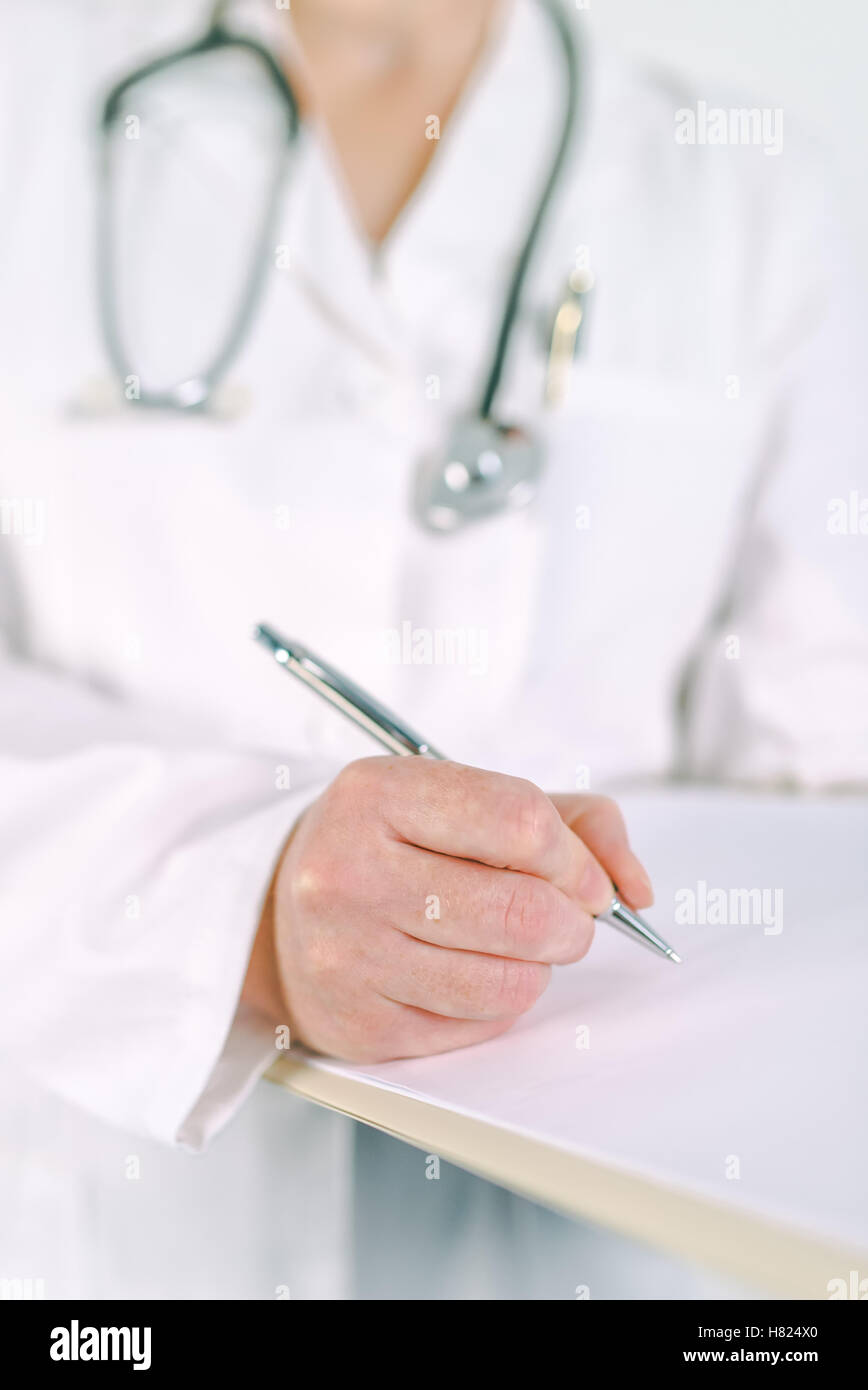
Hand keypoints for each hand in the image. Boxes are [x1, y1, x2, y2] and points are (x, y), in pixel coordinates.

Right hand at [247, 759, 652, 1060]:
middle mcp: (349, 872)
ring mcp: (347, 955)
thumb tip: (633, 887)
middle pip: (524, 912)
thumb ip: (569, 818)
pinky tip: (470, 973)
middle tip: (566, 919)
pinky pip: (479, 1025)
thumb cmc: (393, 847)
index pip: (520, 820)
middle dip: (572, 922)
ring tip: (516, 944)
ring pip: (510, 980)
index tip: (584, 877)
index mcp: (375, 793)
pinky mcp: (359, 1024)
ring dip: (539, 966)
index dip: (576, 857)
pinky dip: (500, 1003)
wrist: (278, 914)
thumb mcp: (462, 800)